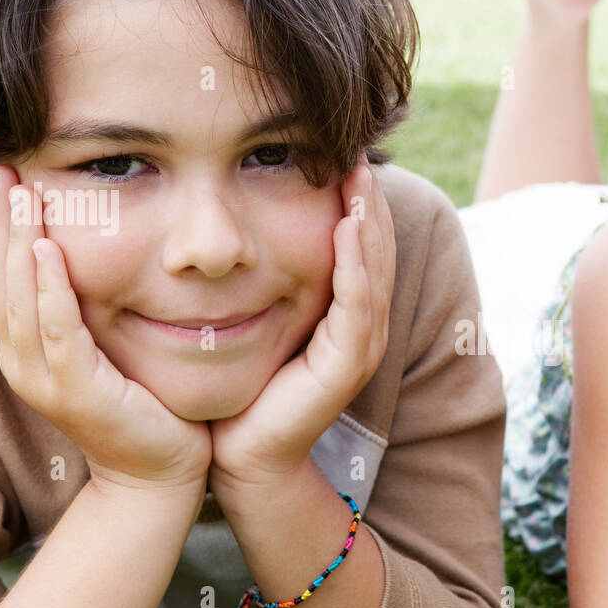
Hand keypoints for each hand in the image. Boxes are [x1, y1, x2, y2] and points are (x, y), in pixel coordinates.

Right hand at [0, 165, 212, 493]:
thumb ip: (91, 307)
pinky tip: (47, 252)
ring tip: (20, 194)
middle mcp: (24, 362)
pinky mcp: (77, 391)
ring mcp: (45, 379)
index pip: (2, 277)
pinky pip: (57, 331)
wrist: (162, 472)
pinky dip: (49, 290)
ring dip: (17, 243)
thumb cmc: (145, 406)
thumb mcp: (109, 347)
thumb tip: (92, 254)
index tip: (4, 178)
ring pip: (20, 299)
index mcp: (28, 350)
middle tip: (2, 170)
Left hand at [207, 159, 394, 489]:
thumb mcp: (251, 317)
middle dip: (369, 203)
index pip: (359, 248)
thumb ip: (258, 277)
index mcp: (344, 315)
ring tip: (360, 178)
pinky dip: (355, 265)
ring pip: (373, 272)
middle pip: (376, 252)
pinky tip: (345, 227)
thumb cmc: (239, 386)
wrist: (239, 453)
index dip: (357, 204)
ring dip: (369, 224)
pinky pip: (357, 306)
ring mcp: (358, 348)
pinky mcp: (345, 367)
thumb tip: (231, 227)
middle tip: (360, 154)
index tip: (342, 156)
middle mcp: (360, 328)